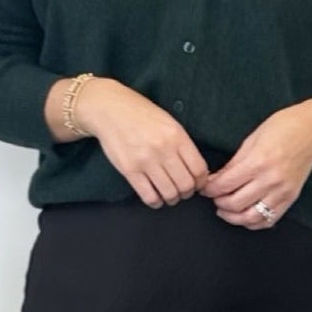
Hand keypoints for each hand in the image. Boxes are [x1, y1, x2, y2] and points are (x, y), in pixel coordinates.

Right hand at [77, 77, 209, 207]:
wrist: (110, 110)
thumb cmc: (141, 114)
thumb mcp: (169, 122)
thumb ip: (182, 144)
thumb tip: (195, 170)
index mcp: (177, 136)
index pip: (199, 169)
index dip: (201, 181)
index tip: (197, 184)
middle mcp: (163, 149)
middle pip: (186, 184)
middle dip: (187, 192)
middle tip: (183, 191)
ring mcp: (145, 161)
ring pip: (169, 193)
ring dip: (172, 198)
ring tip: (170, 195)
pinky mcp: (129, 170)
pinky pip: (149, 196)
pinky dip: (156, 202)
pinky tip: (156, 198)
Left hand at [199, 101, 311, 228]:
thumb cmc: (285, 127)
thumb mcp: (253, 138)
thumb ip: (234, 162)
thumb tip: (217, 179)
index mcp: (258, 162)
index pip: (225, 185)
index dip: (210, 189)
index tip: (205, 188)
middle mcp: (271, 180)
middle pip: (235, 204)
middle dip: (218, 202)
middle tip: (213, 197)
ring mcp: (282, 192)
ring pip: (251, 218)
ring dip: (233, 217)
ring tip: (225, 210)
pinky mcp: (291, 198)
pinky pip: (269, 220)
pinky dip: (253, 222)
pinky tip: (244, 216)